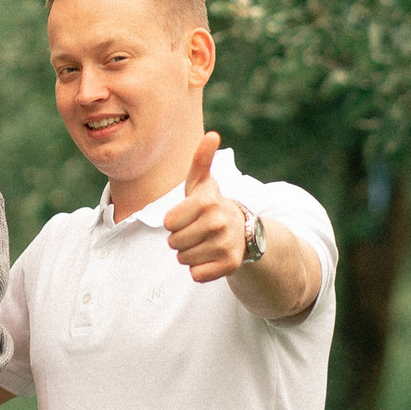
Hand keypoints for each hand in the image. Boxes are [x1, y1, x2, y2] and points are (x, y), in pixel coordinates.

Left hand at [164, 132, 246, 282]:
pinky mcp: (230, 265)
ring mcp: (226, 244)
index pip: (168, 223)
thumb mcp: (202, 182)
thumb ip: (201, 159)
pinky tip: (210, 257)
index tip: (188, 216)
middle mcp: (218, 222)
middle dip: (180, 239)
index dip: (174, 222)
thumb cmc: (210, 205)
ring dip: (189, 254)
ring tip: (204, 242)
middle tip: (197, 231)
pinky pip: (197, 275)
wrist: (242, 230)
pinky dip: (199, 270)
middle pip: (174, 243)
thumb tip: (212, 135)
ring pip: (184, 259)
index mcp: (207, 201)